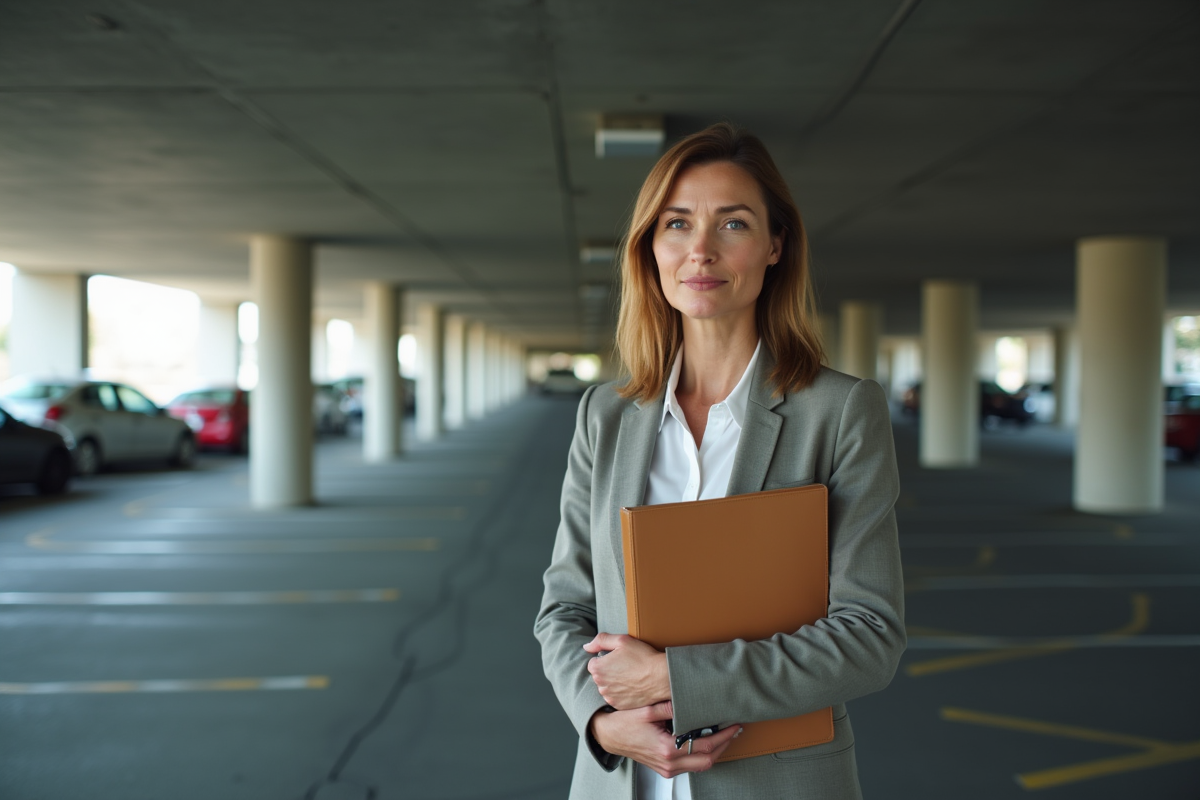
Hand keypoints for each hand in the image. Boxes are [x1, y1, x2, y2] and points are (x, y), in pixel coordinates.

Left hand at [583, 633, 669, 709]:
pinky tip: (633, 686)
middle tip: (627, 666)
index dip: (606, 658)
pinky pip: (616, 698)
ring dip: (615, 683)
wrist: (660, 677)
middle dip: (609, 671)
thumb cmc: (642, 657)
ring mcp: (610, 697)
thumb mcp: (622, 640)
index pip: (594, 662)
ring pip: (607, 687)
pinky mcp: (619, 705)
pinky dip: (622, 693)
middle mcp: (601, 685)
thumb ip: (600, 640)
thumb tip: (586, 647)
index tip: (619, 658)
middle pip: (600, 676)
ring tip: (631, 676)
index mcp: (598, 668)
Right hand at [590, 701, 742, 778]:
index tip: (733, 724)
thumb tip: (689, 698)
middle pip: (708, 760)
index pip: (705, 746)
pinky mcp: (665, 769)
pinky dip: (703, 754)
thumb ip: (670, 706)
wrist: (608, 736)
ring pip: (701, 765)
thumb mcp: (647, 710)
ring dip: (716, 751)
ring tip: (724, 734)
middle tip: (734, 729)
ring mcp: (667, 769)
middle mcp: (669, 763)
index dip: (723, 735)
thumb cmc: (623, 723)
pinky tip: (706, 741)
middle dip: (725, 745)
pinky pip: (691, 766)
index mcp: (667, 749)